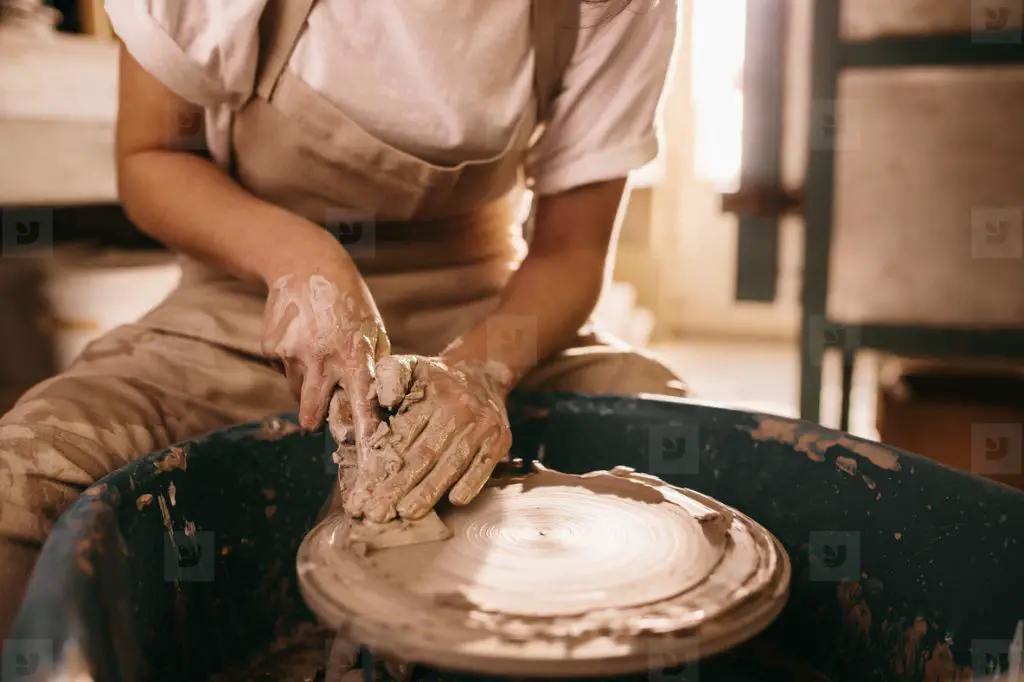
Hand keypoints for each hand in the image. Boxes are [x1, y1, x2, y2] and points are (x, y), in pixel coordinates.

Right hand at [262, 267, 389, 436]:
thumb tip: (382, 400)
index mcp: (355, 357)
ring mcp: (293, 354)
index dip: (364, 431)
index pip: (362, 404)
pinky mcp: (271, 348)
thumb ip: (377, 365)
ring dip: (305, 384)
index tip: (368, 456)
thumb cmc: (350, 302)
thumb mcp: (373, 330)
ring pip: (297, 390)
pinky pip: (282, 370)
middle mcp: (322, 359)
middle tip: (315, 421)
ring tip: (315, 353)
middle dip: (314, 419)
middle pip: (313, 410)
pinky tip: (299, 337)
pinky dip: (290, 363)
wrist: (305, 265)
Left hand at [343, 355, 513, 522]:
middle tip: (377, 513)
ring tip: (407, 513)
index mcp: (431, 394)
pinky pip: (484, 465)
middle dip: (398, 486)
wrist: (482, 371)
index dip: (380, 465)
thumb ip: (389, 377)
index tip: (362, 491)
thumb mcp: (409, 365)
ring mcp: (482, 426)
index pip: (402, 434)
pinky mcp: (500, 439)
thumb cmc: (435, 378)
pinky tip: (454, 501)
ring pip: (452, 464)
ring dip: (430, 491)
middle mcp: (458, 410)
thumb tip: (384, 401)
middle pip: (424, 454)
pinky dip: (470, 483)